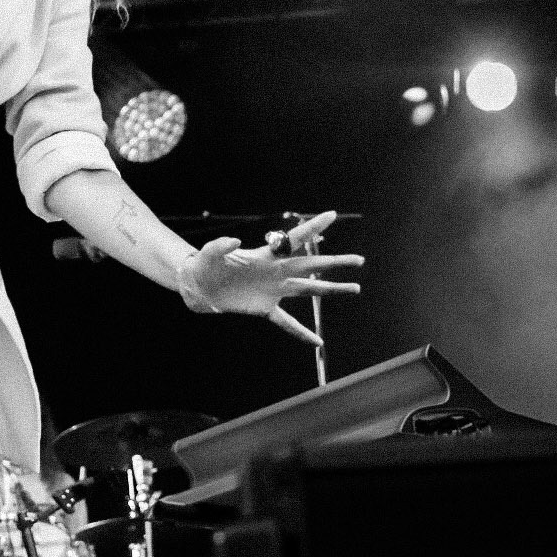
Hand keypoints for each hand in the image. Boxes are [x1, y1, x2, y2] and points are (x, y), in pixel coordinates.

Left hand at [177, 210, 362, 345]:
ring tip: (355, 288)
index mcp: (266, 255)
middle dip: (335, 262)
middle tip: (359, 259)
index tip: (331, 215)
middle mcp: (276, 271)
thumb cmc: (204, 264)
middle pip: (312, 265)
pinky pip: (287, 321)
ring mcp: (273, 290)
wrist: (197, 286)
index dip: (312, 227)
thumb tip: (234, 240)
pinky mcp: (265, 308)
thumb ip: (221, 245)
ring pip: (308, 289)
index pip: (294, 239)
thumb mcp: (209, 253)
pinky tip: (317, 341)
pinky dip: (301, 332)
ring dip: (332, 290)